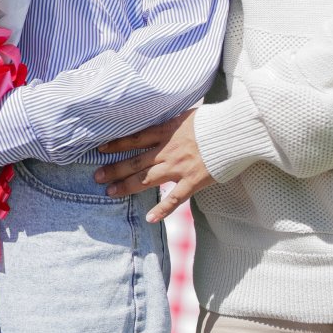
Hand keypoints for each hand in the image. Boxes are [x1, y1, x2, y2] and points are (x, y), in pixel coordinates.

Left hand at [95, 110, 213, 222]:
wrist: (236, 131)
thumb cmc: (216, 120)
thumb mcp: (189, 114)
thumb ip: (174, 122)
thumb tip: (165, 123)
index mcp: (167, 131)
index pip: (135, 138)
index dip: (116, 144)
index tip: (100, 150)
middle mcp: (168, 150)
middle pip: (135, 161)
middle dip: (114, 169)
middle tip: (96, 176)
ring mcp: (179, 167)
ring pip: (146, 179)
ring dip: (127, 186)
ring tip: (110, 192)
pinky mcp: (193, 181)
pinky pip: (174, 199)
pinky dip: (162, 210)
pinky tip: (149, 218)